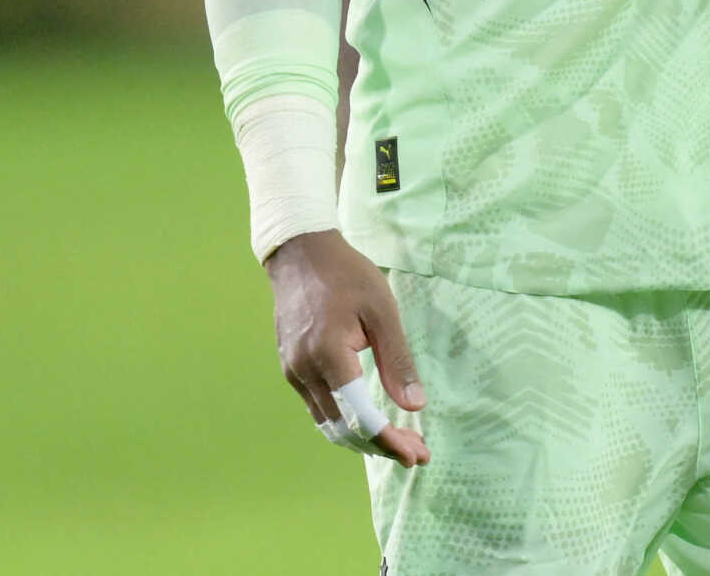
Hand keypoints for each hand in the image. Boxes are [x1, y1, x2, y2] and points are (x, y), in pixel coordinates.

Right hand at [267, 230, 429, 465]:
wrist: (300, 254)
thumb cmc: (347, 275)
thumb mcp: (382, 311)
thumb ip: (397, 360)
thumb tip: (415, 406)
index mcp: (329, 357)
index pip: (361, 417)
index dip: (390, 441)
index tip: (418, 454)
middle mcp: (305, 372)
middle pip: (344, 429)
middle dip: (382, 446)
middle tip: (417, 453)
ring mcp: (293, 372)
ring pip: (328, 424)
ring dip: (363, 438)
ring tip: (399, 442)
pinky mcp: (291, 368)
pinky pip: (318, 408)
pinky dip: (345, 423)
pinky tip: (368, 421)